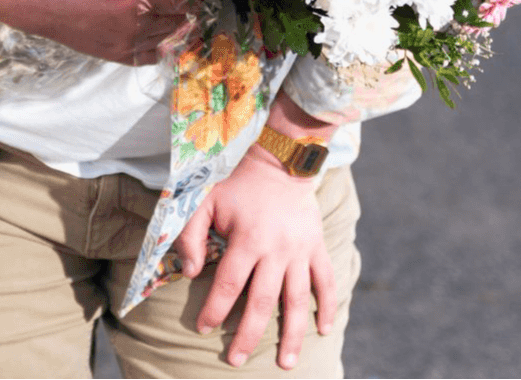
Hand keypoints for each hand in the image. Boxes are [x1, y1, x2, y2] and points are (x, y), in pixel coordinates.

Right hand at [15, 0, 193, 63]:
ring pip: (164, 41)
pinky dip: (157, 49)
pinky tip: (159, 39)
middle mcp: (135, 24)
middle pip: (177, 22)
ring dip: (174, 29)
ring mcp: (122, 42)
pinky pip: (145, 58)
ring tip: (178, 18)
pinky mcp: (109, 53)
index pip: (180, 0)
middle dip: (185, 11)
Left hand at [177, 148, 335, 369]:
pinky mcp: (317, 247)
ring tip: (286, 363)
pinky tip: (324, 330)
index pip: (229, 285)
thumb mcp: (204, 200)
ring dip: (292, 334)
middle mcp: (277, 249)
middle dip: (248, 334)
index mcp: (248, 239)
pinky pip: (326, 281)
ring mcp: (301, 250)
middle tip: (236, 360)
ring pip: (298, 300)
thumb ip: (191, 235)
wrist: (279, 161)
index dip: (214, 310)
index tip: (203, 329)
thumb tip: (192, 273)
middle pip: (262, 301)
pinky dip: (329, 306)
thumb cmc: (236, 184)